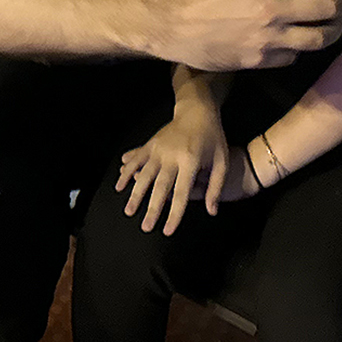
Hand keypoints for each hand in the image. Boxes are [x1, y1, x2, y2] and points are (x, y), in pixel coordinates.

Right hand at [118, 108, 229, 234]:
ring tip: (129, 210)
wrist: (197, 110)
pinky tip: (119, 184)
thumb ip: (216, 187)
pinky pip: (136, 160)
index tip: (167, 231)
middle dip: (152, 209)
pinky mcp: (151, 144)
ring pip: (144, 175)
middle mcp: (171, 156)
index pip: (181, 193)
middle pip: (159, 187)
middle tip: (145, 227)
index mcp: (190, 162)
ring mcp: (158, 149)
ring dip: (135, 194)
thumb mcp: (222, 161)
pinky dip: (126, 172)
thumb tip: (212, 211)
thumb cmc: (213, 137)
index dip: (174, 214)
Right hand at [155, 0, 341, 71]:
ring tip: (336, 26)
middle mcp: (274, 9)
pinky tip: (300, 42)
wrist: (169, 26)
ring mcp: (269, 38)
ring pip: (319, 38)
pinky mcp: (260, 61)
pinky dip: (300, 47)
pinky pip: (293, 55)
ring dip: (333, 30)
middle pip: (329, 7)